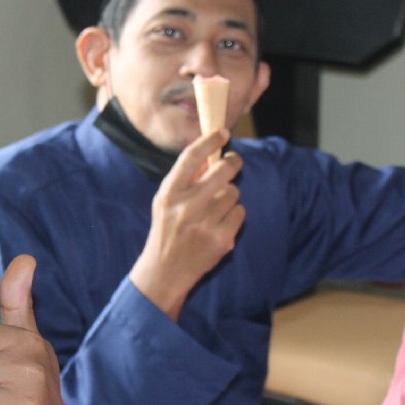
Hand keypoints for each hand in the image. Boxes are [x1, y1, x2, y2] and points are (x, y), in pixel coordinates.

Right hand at [129, 128, 244, 318]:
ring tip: (215, 208)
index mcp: (170, 193)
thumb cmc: (166, 229)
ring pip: (234, 193)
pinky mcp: (222, 239)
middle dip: (232, 163)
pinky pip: (240, 212)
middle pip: (223, 171)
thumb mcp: (166, 201)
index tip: (223, 133)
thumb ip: (186, 178)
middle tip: (234, 162)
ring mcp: (206, 224)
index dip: (210, 140)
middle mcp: (187, 207)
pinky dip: (234, 215)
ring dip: (229, 196)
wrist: (165, 271)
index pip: (192, 157)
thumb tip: (211, 154)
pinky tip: (219, 224)